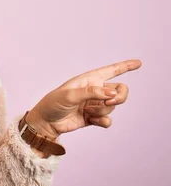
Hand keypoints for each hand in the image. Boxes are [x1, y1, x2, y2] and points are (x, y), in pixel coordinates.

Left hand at [27, 59, 141, 138]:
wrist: (46, 122)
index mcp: (89, 80)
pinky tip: (90, 121)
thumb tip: (111, 94)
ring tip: (86, 111)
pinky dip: (102, 122)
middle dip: (120, 97)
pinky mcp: (94, 117)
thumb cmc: (53, 104)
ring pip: (112, 108)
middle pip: (120, 91)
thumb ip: (91, 93)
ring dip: (101, 111)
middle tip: (109, 102)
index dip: (125, 66)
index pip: (111, 71)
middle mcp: (94, 91)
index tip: (138, 63)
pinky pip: (108, 120)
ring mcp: (95, 104)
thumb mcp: (69, 95)